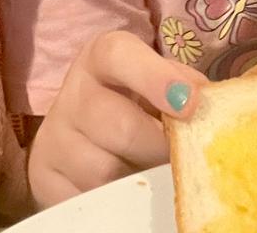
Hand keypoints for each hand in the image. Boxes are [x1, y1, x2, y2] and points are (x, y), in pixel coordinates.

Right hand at [27, 30, 206, 209]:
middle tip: (178, 158)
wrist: (82, 139)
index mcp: (101, 59)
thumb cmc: (136, 106)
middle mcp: (73, 94)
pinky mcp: (45, 178)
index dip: (154, 77)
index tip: (190, 104)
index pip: (118, 55)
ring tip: (148, 172)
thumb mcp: (160, 86)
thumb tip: (210, 109)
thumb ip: (186, 88)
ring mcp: (54, 139)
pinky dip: (115, 201)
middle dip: (158, 147)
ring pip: (104, 171)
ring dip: (138, 178)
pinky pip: (87, 198)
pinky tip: (125, 191)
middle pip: (118, 125)